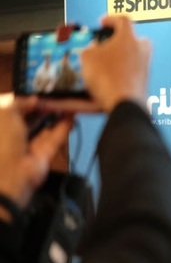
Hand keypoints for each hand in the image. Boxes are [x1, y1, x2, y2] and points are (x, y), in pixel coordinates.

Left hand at [0, 95, 72, 212]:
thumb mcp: (6, 111)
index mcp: (1, 123)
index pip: (13, 106)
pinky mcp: (43, 153)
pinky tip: (71, 116)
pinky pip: (54, 137)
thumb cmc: (3, 140)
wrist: (11, 173)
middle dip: (42, 106)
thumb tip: (35, 99)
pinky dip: (63, 127)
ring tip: (68, 103)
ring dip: (55, 115)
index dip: (26, 97)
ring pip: (44, 125)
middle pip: (30, 115)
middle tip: (57, 95)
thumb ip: (20, 101)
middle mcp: (12, 132)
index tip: (40, 89)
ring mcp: (28, 143)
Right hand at [80, 15, 151, 112]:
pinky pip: (130, 75)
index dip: (110, 20)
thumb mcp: (88, 56)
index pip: (123, 20)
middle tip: (107, 45)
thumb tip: (93, 50)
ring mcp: (145, 68)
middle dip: (120, 41)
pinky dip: (119, 76)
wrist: (124, 105)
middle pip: (133, 39)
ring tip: (101, 67)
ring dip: (119, 60)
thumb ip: (91, 47)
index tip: (103, 23)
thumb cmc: (110, 80)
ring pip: (132, 58)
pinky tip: (107, 82)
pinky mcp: (143, 84)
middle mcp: (141, 52)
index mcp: (129, 38)